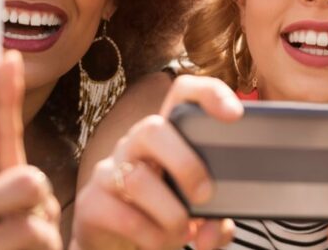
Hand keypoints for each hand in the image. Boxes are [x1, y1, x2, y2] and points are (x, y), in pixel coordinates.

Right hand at [72, 75, 239, 249]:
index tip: (235, 114)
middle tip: (205, 195)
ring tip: (182, 229)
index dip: (209, 93)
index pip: (182, 93)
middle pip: (152, 128)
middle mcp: (136, 145)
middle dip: (185, 163)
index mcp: (168, 136)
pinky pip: (123, 215)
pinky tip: (161, 241)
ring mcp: (110, 171)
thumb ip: (215, 220)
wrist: (116, 244)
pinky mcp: (92, 203)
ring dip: (169, 212)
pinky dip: (151, 234)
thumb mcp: (196, 213)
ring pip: (137, 178)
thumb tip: (213, 233)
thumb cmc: (162, 215)